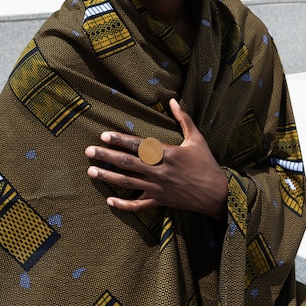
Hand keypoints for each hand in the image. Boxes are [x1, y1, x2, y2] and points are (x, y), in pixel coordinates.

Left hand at [85, 99, 227, 219]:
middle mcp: (159, 171)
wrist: (217, 193)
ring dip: (108, 176)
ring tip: (90, 171)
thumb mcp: (197, 138)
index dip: (119, 140)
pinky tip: (109, 200)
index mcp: (167, 153)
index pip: (138, 145)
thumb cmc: (207, 163)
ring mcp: (158, 188)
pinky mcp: (160, 201)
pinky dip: (123, 204)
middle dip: (106, 156)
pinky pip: (138, 205)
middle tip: (88, 151)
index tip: (103, 135)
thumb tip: (173, 100)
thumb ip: (184, 118)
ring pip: (127, 182)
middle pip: (127, 163)